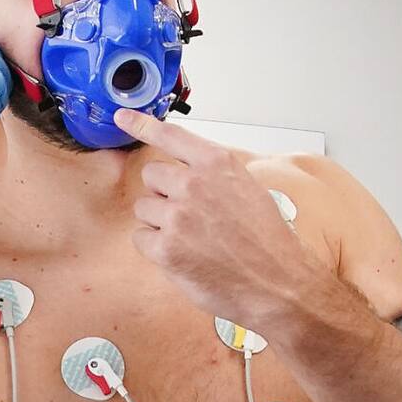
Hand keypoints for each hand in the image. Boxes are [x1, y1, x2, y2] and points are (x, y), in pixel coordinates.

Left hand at [113, 108, 315, 327]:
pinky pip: (141, 238)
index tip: (122, 116)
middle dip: (163, 194)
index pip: (171, 136)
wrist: (279, 285)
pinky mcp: (165, 248)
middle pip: (151, 176)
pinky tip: (183, 255)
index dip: (142, 125)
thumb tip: (185, 170)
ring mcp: (178, 216)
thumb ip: (213, 175)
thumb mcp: (247, 190)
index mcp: (217, 165)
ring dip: (159, 222)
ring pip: (143, 208)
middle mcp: (195, 184)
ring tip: (192, 238)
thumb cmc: (267, 242)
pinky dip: (155, 248)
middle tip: (190, 216)